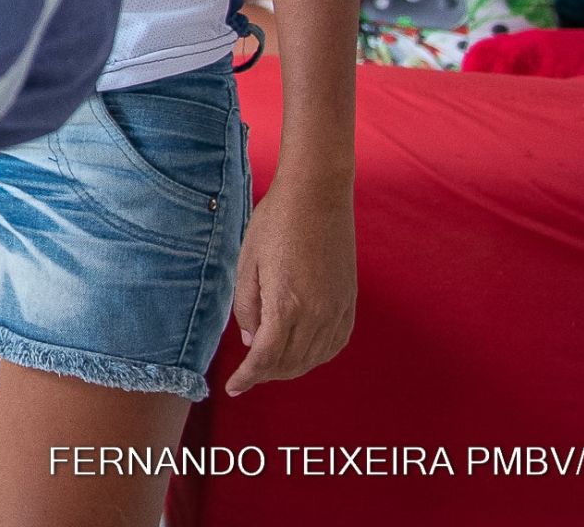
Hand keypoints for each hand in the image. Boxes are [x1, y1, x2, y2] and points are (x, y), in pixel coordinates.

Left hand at [223, 172, 356, 392]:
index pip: (265, 358)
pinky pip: (335, 344)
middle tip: (247, 375)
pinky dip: (316, 356)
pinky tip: (300, 352)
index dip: (248, 378)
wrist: (318, 194)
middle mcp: (317, 314)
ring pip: (314, 358)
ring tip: (269, 365)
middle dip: (266, 375)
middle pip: (290, 363)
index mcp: (286, 304)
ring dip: (290, 368)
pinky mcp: (349, 302)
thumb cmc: (275, 222)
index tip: (234, 389)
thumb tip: (250, 341)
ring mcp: (337, 309)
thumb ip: (246, 307)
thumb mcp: (247, 262)